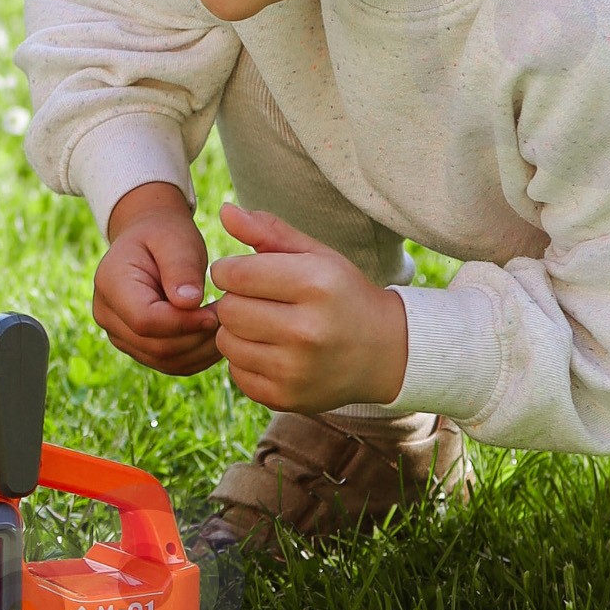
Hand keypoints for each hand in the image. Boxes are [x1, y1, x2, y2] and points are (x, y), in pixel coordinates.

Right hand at [93, 181, 222, 374]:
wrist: (151, 241)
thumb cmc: (165, 235)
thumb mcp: (176, 240)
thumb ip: (181, 268)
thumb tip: (189, 303)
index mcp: (110, 283)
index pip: (145, 319)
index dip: (183, 323)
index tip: (215, 313)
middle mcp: (107, 315)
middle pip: (156, 346)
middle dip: (197, 337)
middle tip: (230, 320)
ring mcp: (120, 335)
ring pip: (166, 360)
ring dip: (202, 349)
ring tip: (226, 326)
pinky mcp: (139, 348)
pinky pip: (172, 364)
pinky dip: (199, 356)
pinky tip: (216, 336)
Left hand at [209, 203, 410, 411]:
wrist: (385, 352)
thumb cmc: (342, 294)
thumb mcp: (315, 255)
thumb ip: (268, 232)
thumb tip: (224, 211)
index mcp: (314, 285)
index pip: (235, 274)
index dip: (229, 270)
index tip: (244, 273)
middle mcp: (306, 330)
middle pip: (227, 309)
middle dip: (234, 300)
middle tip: (257, 300)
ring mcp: (296, 370)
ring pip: (226, 342)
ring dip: (236, 331)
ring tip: (264, 324)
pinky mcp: (287, 397)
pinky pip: (236, 373)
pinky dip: (245, 360)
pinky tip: (271, 351)